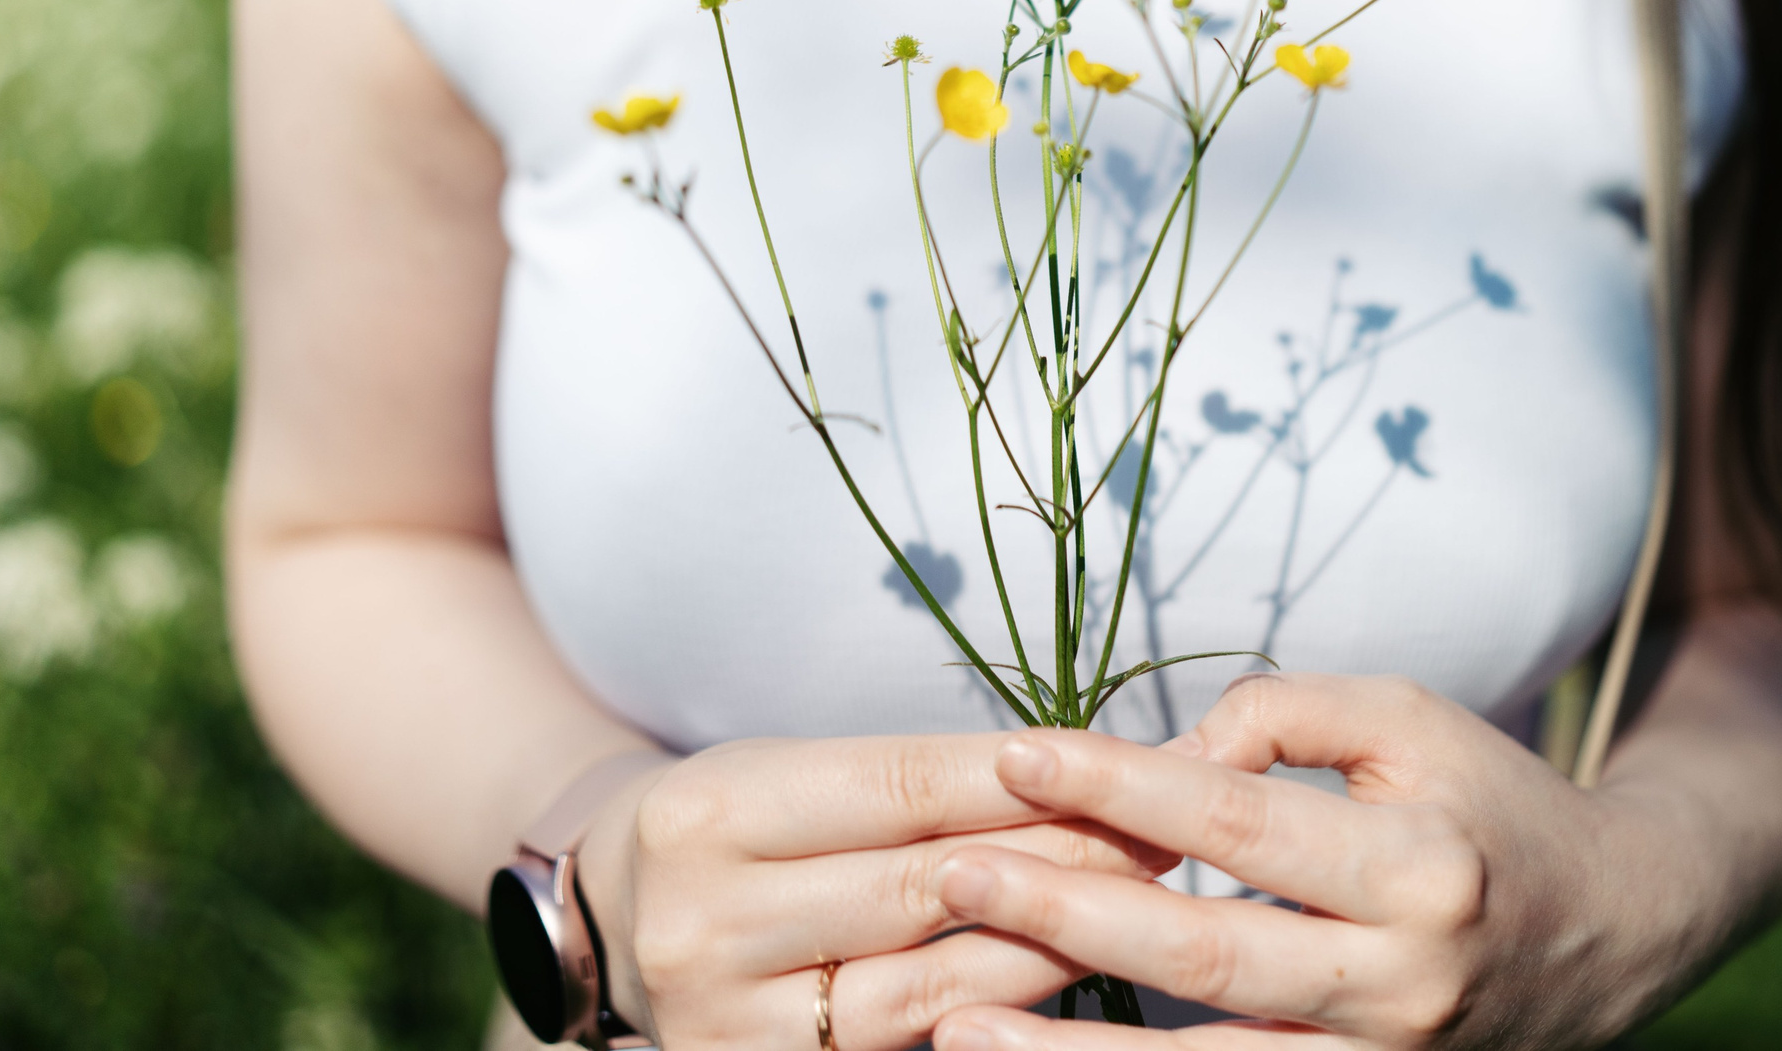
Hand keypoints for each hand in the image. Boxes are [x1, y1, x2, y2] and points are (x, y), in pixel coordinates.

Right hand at [581, 734, 1179, 1050]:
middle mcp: (705, 924)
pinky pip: (915, 1042)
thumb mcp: (788, 770)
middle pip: (930, 885)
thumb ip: (910, 780)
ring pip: (938, 984)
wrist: (609, 926)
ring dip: (1058, 937)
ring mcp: (729, 1024)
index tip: (1133, 760)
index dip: (1030, 777)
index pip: (906, 788)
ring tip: (1148, 898)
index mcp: (708, 813)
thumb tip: (1079, 769)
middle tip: (1172, 825)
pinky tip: (1071, 968)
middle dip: (1067, 852)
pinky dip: (1002, 1005)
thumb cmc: (729, 825)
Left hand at [922, 674, 1700, 1050]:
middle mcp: (1406, 983)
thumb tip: (1166, 760)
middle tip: (950, 875)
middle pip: (1204, 960)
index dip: (1121, 786)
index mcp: (1423, 868)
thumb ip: (1284, 714)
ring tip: (948, 1030)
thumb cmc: (1483, 801)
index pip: (1239, 824)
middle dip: (1064, 918)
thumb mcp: (1406, 719)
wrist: (1611, 930)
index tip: (1018, 752)